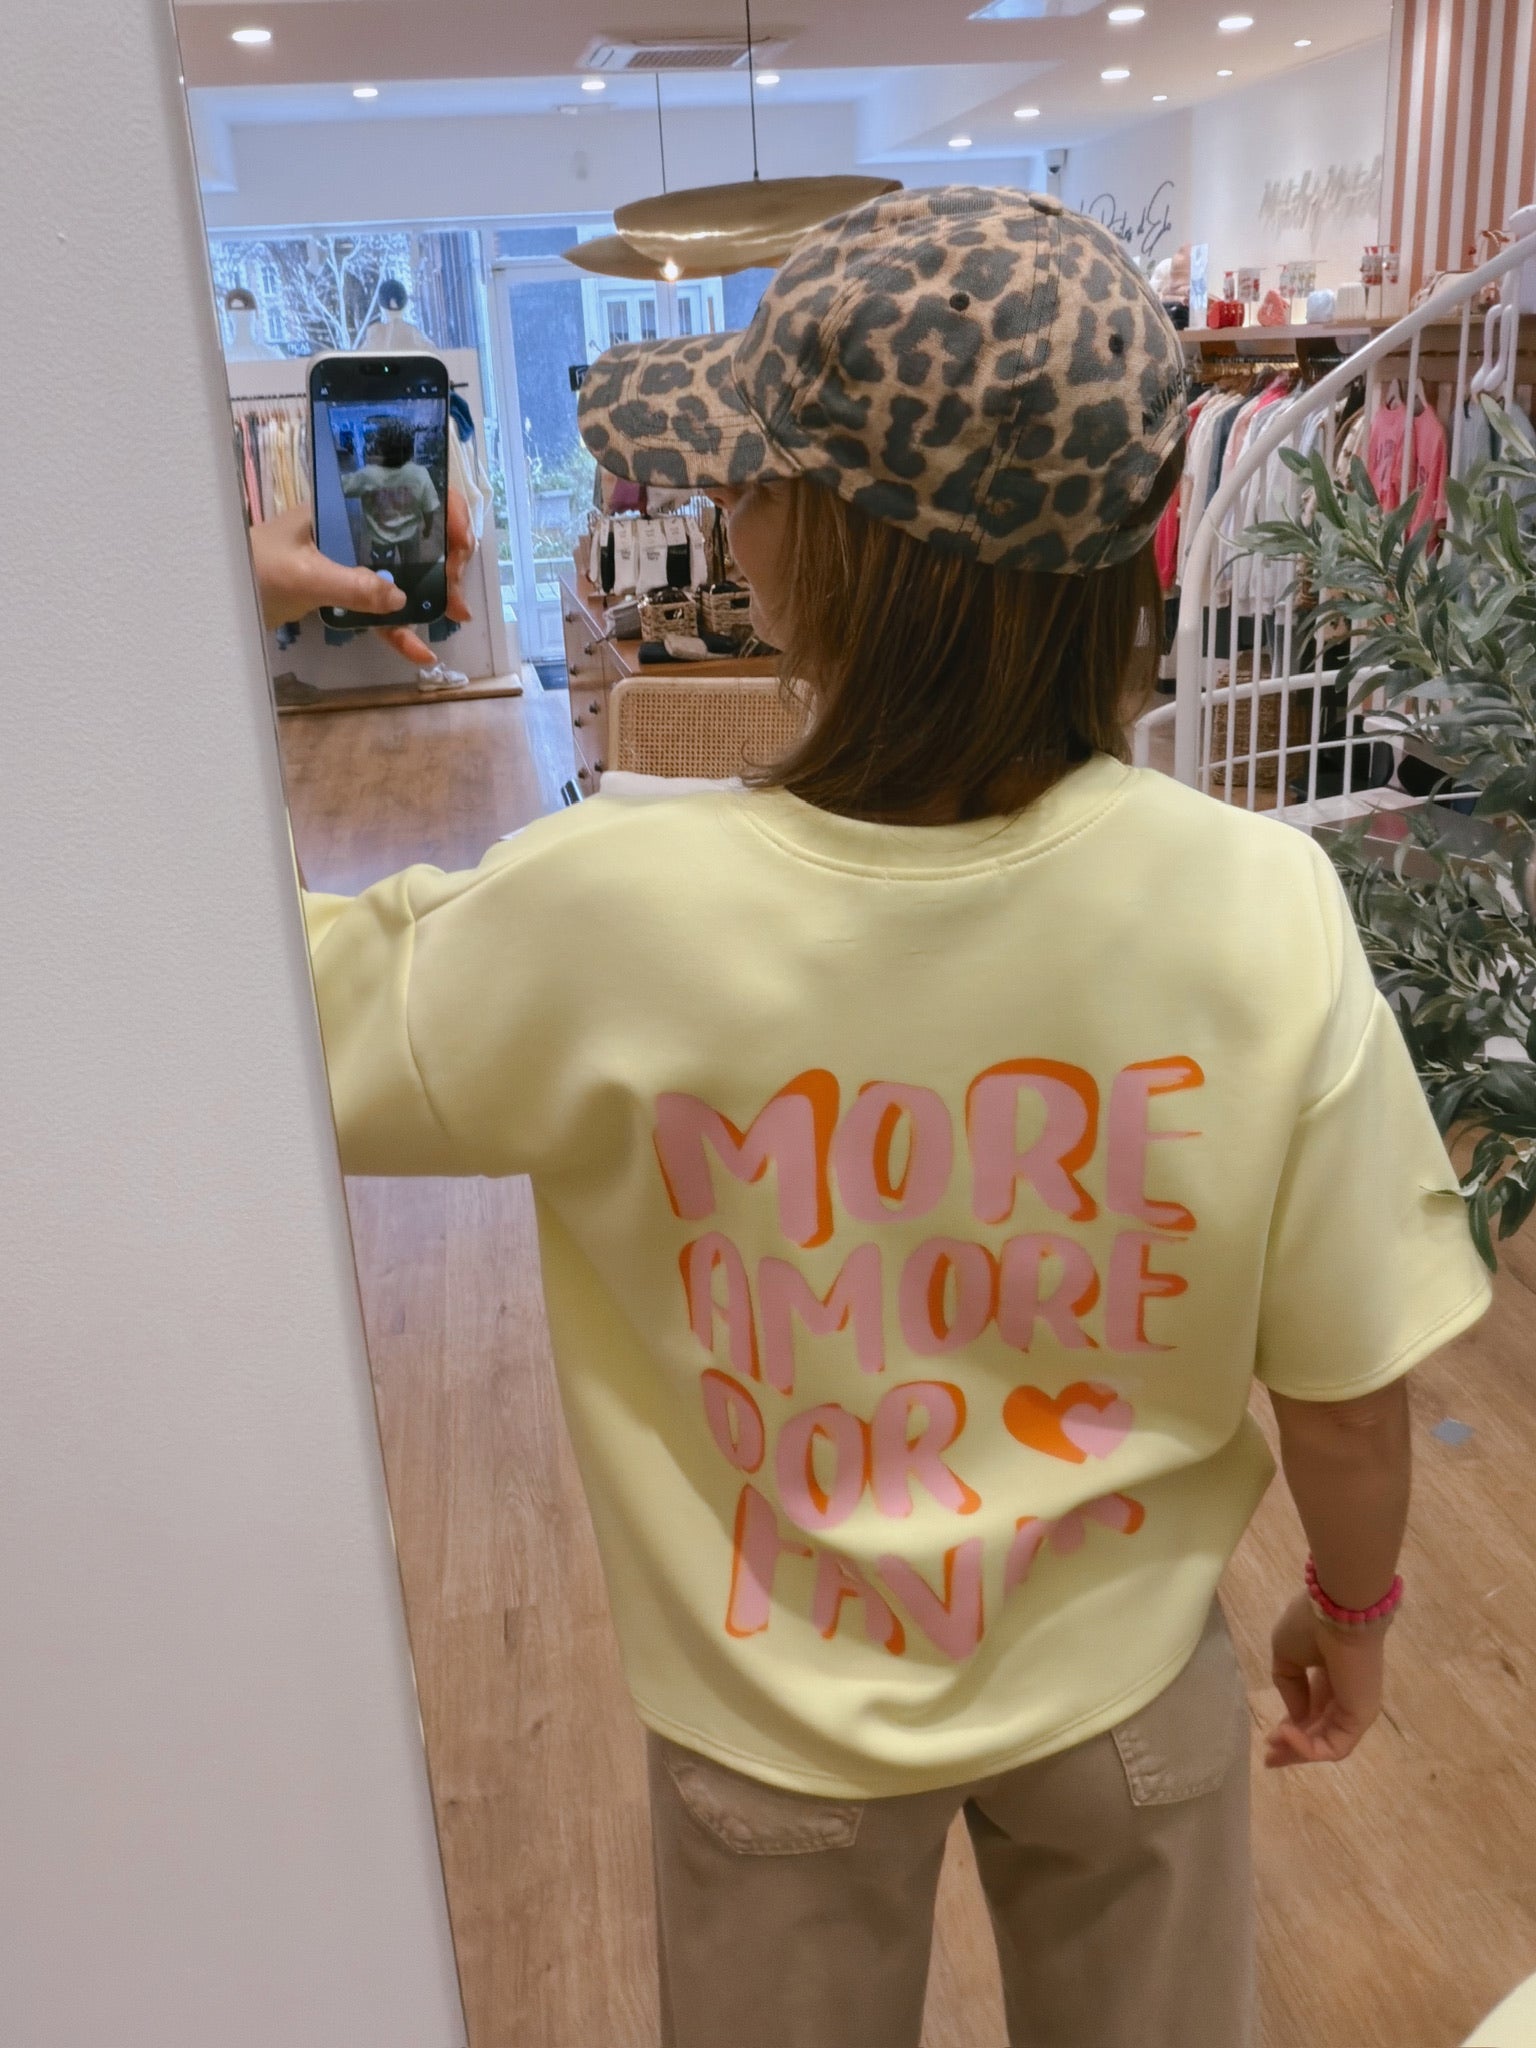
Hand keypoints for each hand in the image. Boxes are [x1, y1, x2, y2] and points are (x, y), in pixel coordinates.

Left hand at [247, 489, 474, 668]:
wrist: (214, 597)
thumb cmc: (251, 569)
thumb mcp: (303, 575)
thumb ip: (352, 585)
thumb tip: (401, 601)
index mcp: (344, 507)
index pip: (405, 492)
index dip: (441, 511)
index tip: (460, 542)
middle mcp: (352, 529)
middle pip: (413, 537)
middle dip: (444, 560)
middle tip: (457, 591)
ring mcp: (348, 562)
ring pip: (401, 575)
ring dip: (430, 595)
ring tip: (456, 615)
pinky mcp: (341, 593)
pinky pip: (377, 610)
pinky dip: (398, 630)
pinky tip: (420, 652)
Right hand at [1266, 1593, 1386, 1768]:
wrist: (1339, 1610)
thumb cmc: (1310, 1623)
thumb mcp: (1286, 1654)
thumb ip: (1289, 1686)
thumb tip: (1296, 1715)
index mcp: (1328, 1676)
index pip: (1311, 1710)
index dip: (1290, 1726)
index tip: (1268, 1738)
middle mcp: (1344, 1695)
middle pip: (1319, 1732)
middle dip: (1292, 1747)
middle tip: (1268, 1757)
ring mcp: (1354, 1708)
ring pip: (1326, 1743)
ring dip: (1297, 1750)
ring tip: (1273, 1746)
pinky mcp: (1360, 1718)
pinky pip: (1334, 1745)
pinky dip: (1309, 1748)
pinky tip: (1286, 1733)